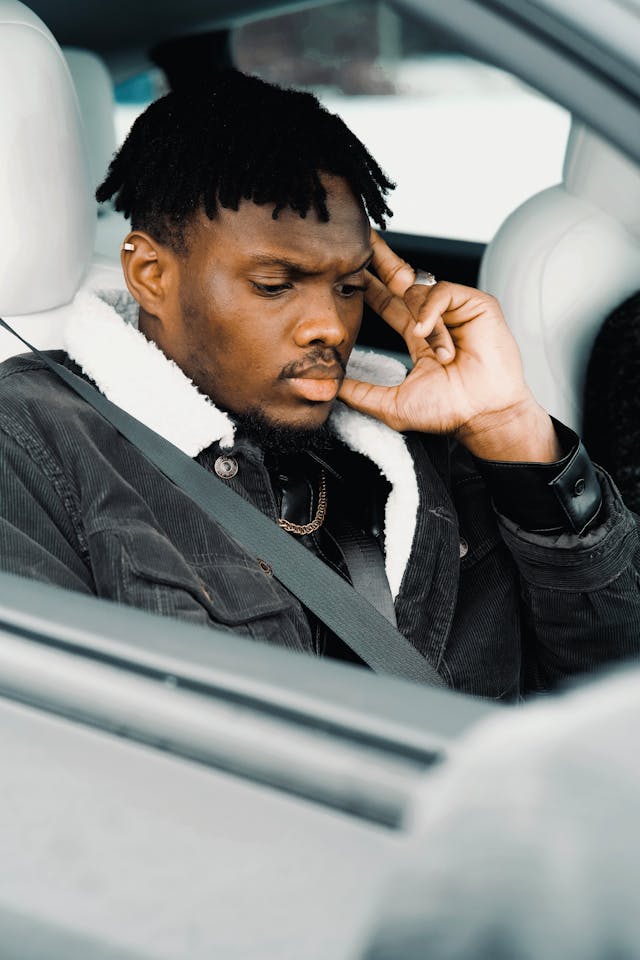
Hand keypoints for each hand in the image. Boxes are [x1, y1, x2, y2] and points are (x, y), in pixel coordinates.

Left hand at [338, 231, 560, 461]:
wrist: (483, 416)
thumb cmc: (447, 412)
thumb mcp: (391, 404)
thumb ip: (360, 393)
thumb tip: (330, 386)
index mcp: (419, 336)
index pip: (387, 302)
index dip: (369, 284)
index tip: (347, 268)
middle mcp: (436, 318)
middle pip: (402, 278)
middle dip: (381, 258)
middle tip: (361, 237)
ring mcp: (457, 310)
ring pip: (420, 291)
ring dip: (417, 319)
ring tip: (430, 348)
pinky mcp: (476, 304)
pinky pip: (442, 291)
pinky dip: (430, 310)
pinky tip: (427, 331)